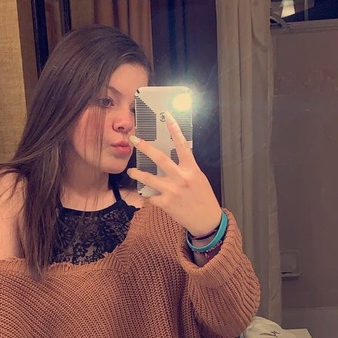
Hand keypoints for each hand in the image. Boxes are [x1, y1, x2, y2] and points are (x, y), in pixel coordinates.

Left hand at [127, 112, 222, 236]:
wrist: (206, 221)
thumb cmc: (203, 198)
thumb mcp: (199, 179)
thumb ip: (186, 168)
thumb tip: (173, 158)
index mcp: (191, 169)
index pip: (182, 145)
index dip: (174, 129)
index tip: (167, 117)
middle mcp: (181, 178)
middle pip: (159, 158)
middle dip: (145, 147)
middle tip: (134, 139)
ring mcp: (171, 191)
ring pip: (148, 178)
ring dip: (137, 173)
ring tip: (130, 171)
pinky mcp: (165, 203)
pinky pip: (151, 196)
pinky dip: (151, 195)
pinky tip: (153, 196)